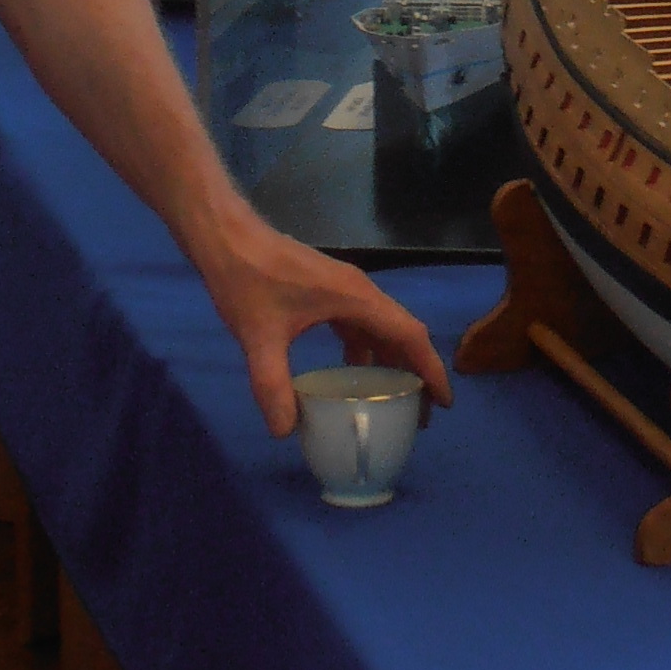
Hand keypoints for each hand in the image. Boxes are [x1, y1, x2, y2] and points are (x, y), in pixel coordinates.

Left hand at [193, 213, 453, 434]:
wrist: (226, 237)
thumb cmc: (247, 278)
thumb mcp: (259, 336)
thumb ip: (272, 385)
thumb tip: (285, 432)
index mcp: (356, 298)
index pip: (409, 334)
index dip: (431, 369)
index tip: (444, 403)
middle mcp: (359, 292)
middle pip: (402, 333)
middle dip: (416, 372)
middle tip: (420, 415)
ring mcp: (343, 289)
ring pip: (381, 328)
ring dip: (391, 362)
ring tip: (391, 400)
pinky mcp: (326, 291)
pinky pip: (359, 324)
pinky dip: (365, 350)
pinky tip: (351, 374)